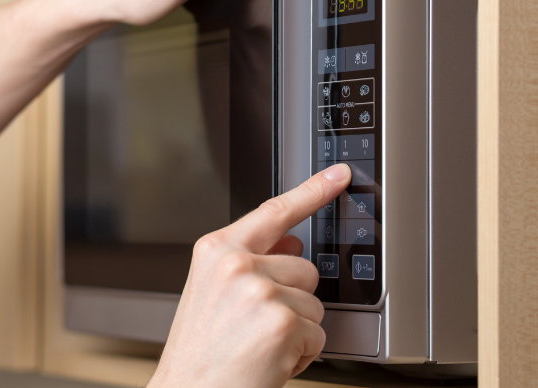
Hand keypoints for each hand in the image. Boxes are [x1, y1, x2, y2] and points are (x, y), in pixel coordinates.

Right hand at [148, 164, 351, 387]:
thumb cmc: (199, 353)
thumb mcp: (212, 293)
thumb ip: (253, 262)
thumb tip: (294, 245)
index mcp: (216, 250)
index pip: (274, 211)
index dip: (313, 190)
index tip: (338, 175)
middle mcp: (236, 264)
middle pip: (306, 267)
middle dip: (294, 300)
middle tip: (256, 326)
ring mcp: (260, 290)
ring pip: (315, 304)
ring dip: (297, 331)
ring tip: (258, 345)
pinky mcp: (282, 322)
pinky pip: (318, 336)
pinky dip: (301, 356)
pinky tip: (268, 362)